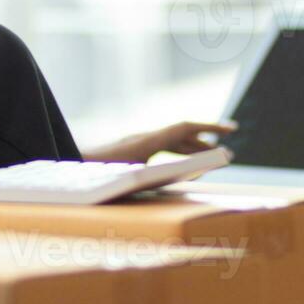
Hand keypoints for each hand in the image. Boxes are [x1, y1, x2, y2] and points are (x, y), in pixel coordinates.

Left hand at [83, 120, 237, 163]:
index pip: (186, 127)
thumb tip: (194, 171)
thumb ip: (164, 172)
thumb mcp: (135, 175)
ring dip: (192, 147)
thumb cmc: (99, 174)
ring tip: (210, 155)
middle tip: (228, 148)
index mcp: (148, 140)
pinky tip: (180, 164)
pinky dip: (177, 153)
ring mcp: (136, 143)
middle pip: (181, 133)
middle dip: (206, 139)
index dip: (211, 127)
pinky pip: (160, 148)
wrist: (70, 166)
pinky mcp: (130, 152)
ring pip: (171, 141)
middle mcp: (143, 138)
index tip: (232, 130)